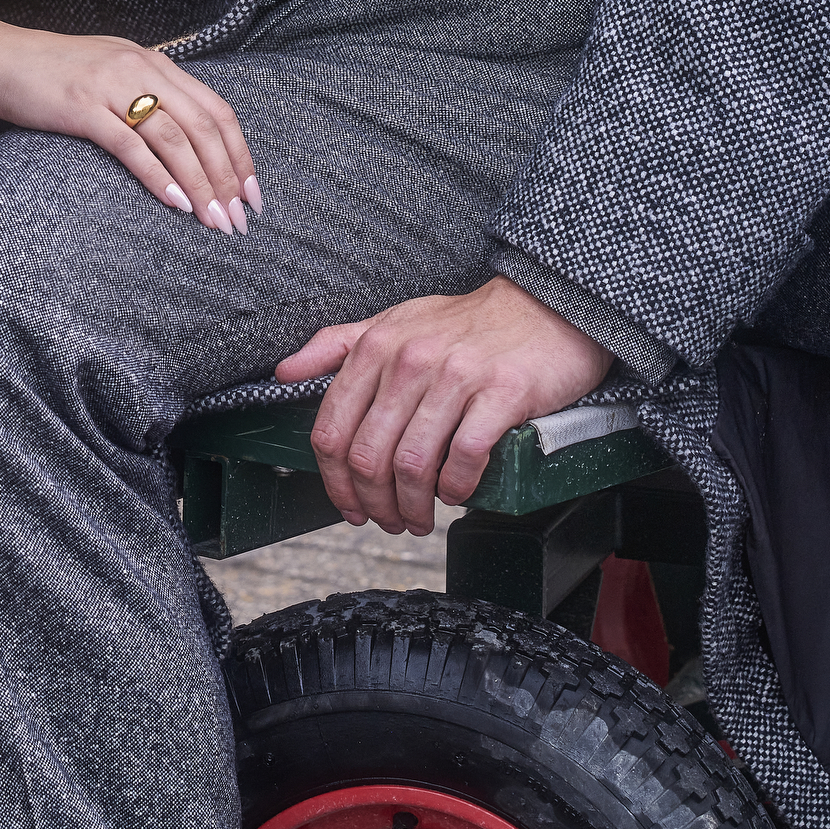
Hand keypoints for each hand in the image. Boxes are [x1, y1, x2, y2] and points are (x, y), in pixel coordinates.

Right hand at [0, 14, 258, 232]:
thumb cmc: (53, 73)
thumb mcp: (111, 73)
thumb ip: (147, 95)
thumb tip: (184, 141)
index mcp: (155, 62)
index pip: (217, 109)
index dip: (240, 154)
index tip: (252, 193)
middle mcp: (141, 69)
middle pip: (204, 126)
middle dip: (228, 177)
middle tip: (239, 219)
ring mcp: (112, 87)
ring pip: (175, 138)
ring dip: (201, 184)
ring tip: (214, 220)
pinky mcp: (83, 108)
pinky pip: (131, 145)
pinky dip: (158, 177)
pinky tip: (175, 203)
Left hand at [275, 278, 612, 534]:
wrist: (544, 307)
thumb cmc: (467, 323)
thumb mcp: (394, 322)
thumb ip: (337, 345)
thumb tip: (285, 372)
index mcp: (377, 346)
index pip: (332, 428)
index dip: (334, 482)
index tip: (348, 506)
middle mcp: (411, 359)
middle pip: (368, 455)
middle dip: (374, 503)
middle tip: (389, 521)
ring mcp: (457, 376)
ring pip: (412, 463)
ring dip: (413, 506)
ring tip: (421, 518)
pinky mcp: (503, 393)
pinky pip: (465, 456)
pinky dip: (456, 488)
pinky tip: (456, 494)